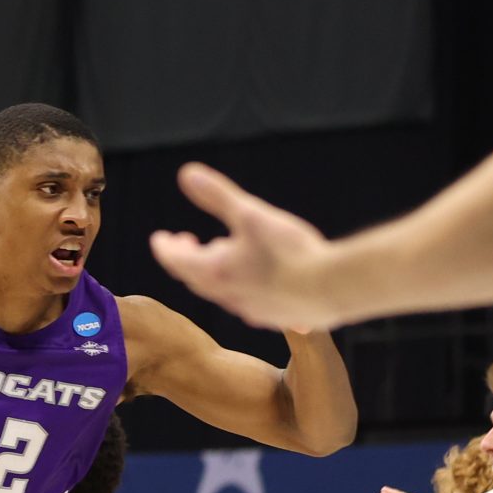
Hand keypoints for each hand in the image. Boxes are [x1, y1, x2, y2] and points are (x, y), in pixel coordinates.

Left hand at [149, 164, 340, 330]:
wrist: (333, 288)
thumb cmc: (290, 250)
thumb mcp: (251, 214)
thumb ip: (218, 195)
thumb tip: (186, 173)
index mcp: (216, 272)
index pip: (176, 261)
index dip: (165, 248)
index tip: (160, 238)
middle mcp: (228, 297)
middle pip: (197, 279)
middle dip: (188, 259)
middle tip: (187, 241)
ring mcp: (252, 311)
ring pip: (224, 293)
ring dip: (216, 273)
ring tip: (222, 253)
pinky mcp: (276, 318)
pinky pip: (252, 303)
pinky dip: (245, 287)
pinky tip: (258, 281)